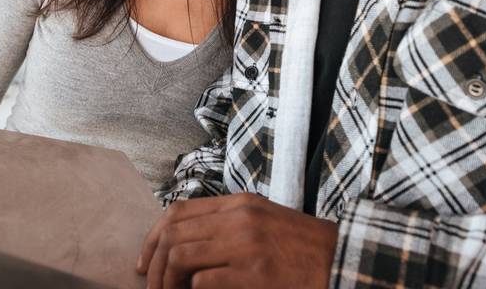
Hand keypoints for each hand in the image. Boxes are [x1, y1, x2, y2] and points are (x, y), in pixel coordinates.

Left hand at [137, 193, 338, 288]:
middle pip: (172, 234)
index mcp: (238, 203)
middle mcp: (238, 218)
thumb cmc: (301, 248)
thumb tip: (183, 245)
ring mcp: (246, 244)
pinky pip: (203, 281)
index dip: (152, 238)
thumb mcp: (262, 221)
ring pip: (180, 256)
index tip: (145, 263)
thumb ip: (226, 225)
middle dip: (154, 266)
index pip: (177, 212)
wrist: (340, 260)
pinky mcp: (254, 273)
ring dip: (166, 283)